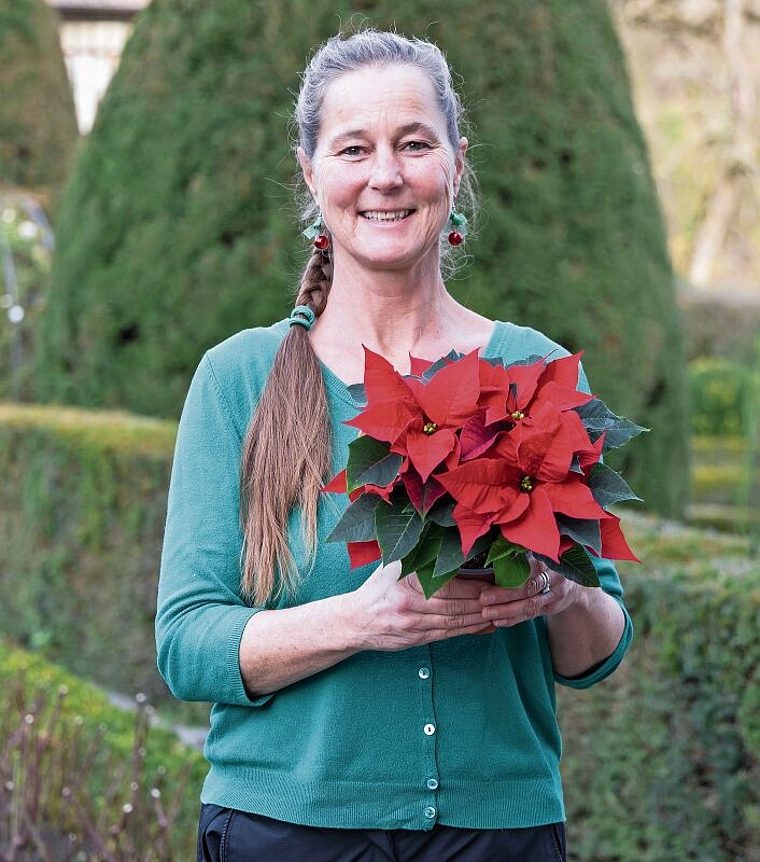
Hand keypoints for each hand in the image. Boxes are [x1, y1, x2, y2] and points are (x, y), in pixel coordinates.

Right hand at [351, 560, 494, 650]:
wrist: (354, 620)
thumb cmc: (378, 587)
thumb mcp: (394, 564)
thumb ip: (419, 554)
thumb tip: (452, 542)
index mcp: (407, 580)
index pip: (449, 583)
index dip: (474, 583)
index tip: (494, 578)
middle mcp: (411, 603)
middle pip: (456, 604)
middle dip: (484, 601)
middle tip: (506, 595)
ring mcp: (414, 623)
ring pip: (456, 621)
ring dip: (481, 617)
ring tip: (501, 609)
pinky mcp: (418, 639)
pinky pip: (450, 634)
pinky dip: (471, 630)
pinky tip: (486, 625)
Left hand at [478, 556, 577, 626]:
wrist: (571, 585)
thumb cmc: (545, 567)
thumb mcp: (535, 557)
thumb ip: (517, 560)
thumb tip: (488, 565)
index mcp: (544, 560)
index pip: (525, 570)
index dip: (506, 577)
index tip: (487, 584)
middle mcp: (551, 577)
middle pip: (527, 588)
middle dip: (504, 595)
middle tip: (484, 599)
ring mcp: (553, 594)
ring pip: (529, 605)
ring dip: (506, 611)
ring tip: (487, 614)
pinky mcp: (551, 608)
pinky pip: (530, 615)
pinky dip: (513, 619)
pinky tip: (498, 622)